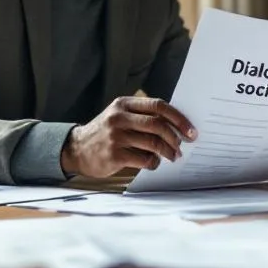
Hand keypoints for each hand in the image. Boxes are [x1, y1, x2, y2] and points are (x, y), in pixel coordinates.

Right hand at [61, 97, 195, 177]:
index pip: (158, 106)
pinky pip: (144, 159)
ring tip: (173, 156)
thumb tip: (177, 126)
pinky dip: (154, 163)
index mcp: (124, 104)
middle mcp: (119, 117)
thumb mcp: (120, 116)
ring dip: (168, 152)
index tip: (191, 130)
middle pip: (158, 124)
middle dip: (175, 137)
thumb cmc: (106, 132)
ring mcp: (115, 136)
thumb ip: (143, 116)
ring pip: (153, 143)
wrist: (76, 149)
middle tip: (183, 146)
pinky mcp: (114, 155)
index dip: (178, 118)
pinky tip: (154, 163)